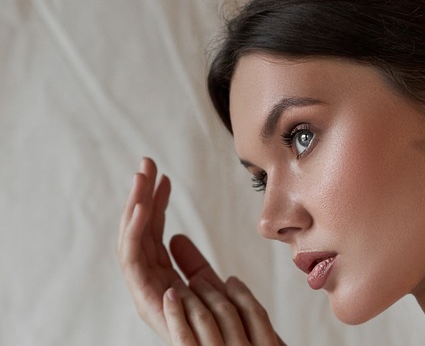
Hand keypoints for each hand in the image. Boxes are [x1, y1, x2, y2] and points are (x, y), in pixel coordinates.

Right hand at [117, 157, 284, 344]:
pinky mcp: (145, 301)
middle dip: (140, 197)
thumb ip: (194, 264)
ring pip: (131, 242)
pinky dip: (134, 235)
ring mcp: (145, 292)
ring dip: (134, 208)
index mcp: (162, 279)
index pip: (154, 234)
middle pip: (139, 233)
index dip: (156, 204)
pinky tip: (142, 209)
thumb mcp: (211, 288)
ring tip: (141, 179)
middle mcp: (149, 284)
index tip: (163, 177)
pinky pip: (133, 264)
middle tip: (146, 164)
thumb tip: (177, 237)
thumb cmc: (225, 329)